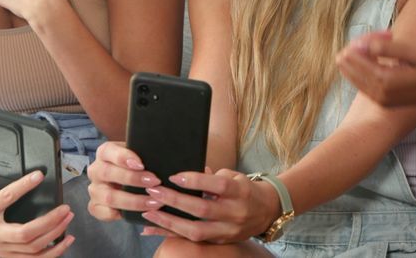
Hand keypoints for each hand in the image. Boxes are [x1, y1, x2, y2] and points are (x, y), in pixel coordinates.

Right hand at [0, 146, 74, 256]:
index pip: (6, 198)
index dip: (24, 186)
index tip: (40, 176)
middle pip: (24, 233)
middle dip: (49, 222)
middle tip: (65, 208)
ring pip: (31, 248)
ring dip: (54, 235)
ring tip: (68, 219)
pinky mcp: (5, 256)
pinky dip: (51, 254)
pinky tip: (64, 241)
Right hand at [85, 141, 159, 220]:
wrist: (127, 181)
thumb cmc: (136, 165)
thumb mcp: (138, 154)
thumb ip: (144, 153)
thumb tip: (161, 156)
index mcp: (104, 153)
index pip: (108, 151)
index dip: (123, 157)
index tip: (141, 164)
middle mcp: (96, 170)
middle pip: (108, 173)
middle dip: (133, 179)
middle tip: (154, 182)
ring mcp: (94, 190)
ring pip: (109, 196)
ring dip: (134, 201)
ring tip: (154, 202)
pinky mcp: (95, 206)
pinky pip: (104, 212)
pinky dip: (122, 214)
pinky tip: (139, 213)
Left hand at [137, 169, 279, 243]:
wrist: (266, 210)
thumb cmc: (244, 189)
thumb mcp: (233, 176)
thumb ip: (211, 176)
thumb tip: (185, 174)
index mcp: (239, 192)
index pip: (218, 185)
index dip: (196, 181)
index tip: (174, 176)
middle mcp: (235, 213)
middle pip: (203, 209)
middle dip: (175, 201)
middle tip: (154, 192)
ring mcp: (228, 230)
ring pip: (196, 230)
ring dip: (169, 222)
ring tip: (148, 213)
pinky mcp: (220, 241)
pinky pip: (192, 240)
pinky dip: (170, 234)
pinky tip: (152, 230)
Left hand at [335, 31, 415, 109]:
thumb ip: (390, 48)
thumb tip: (363, 45)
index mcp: (387, 82)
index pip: (356, 56)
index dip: (363, 40)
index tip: (385, 32)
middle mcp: (380, 95)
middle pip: (350, 65)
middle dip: (361, 45)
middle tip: (387, 36)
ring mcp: (381, 100)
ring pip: (354, 73)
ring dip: (364, 54)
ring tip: (390, 42)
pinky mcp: (384, 100)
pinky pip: (362, 80)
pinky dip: (368, 64)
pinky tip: (387, 55)